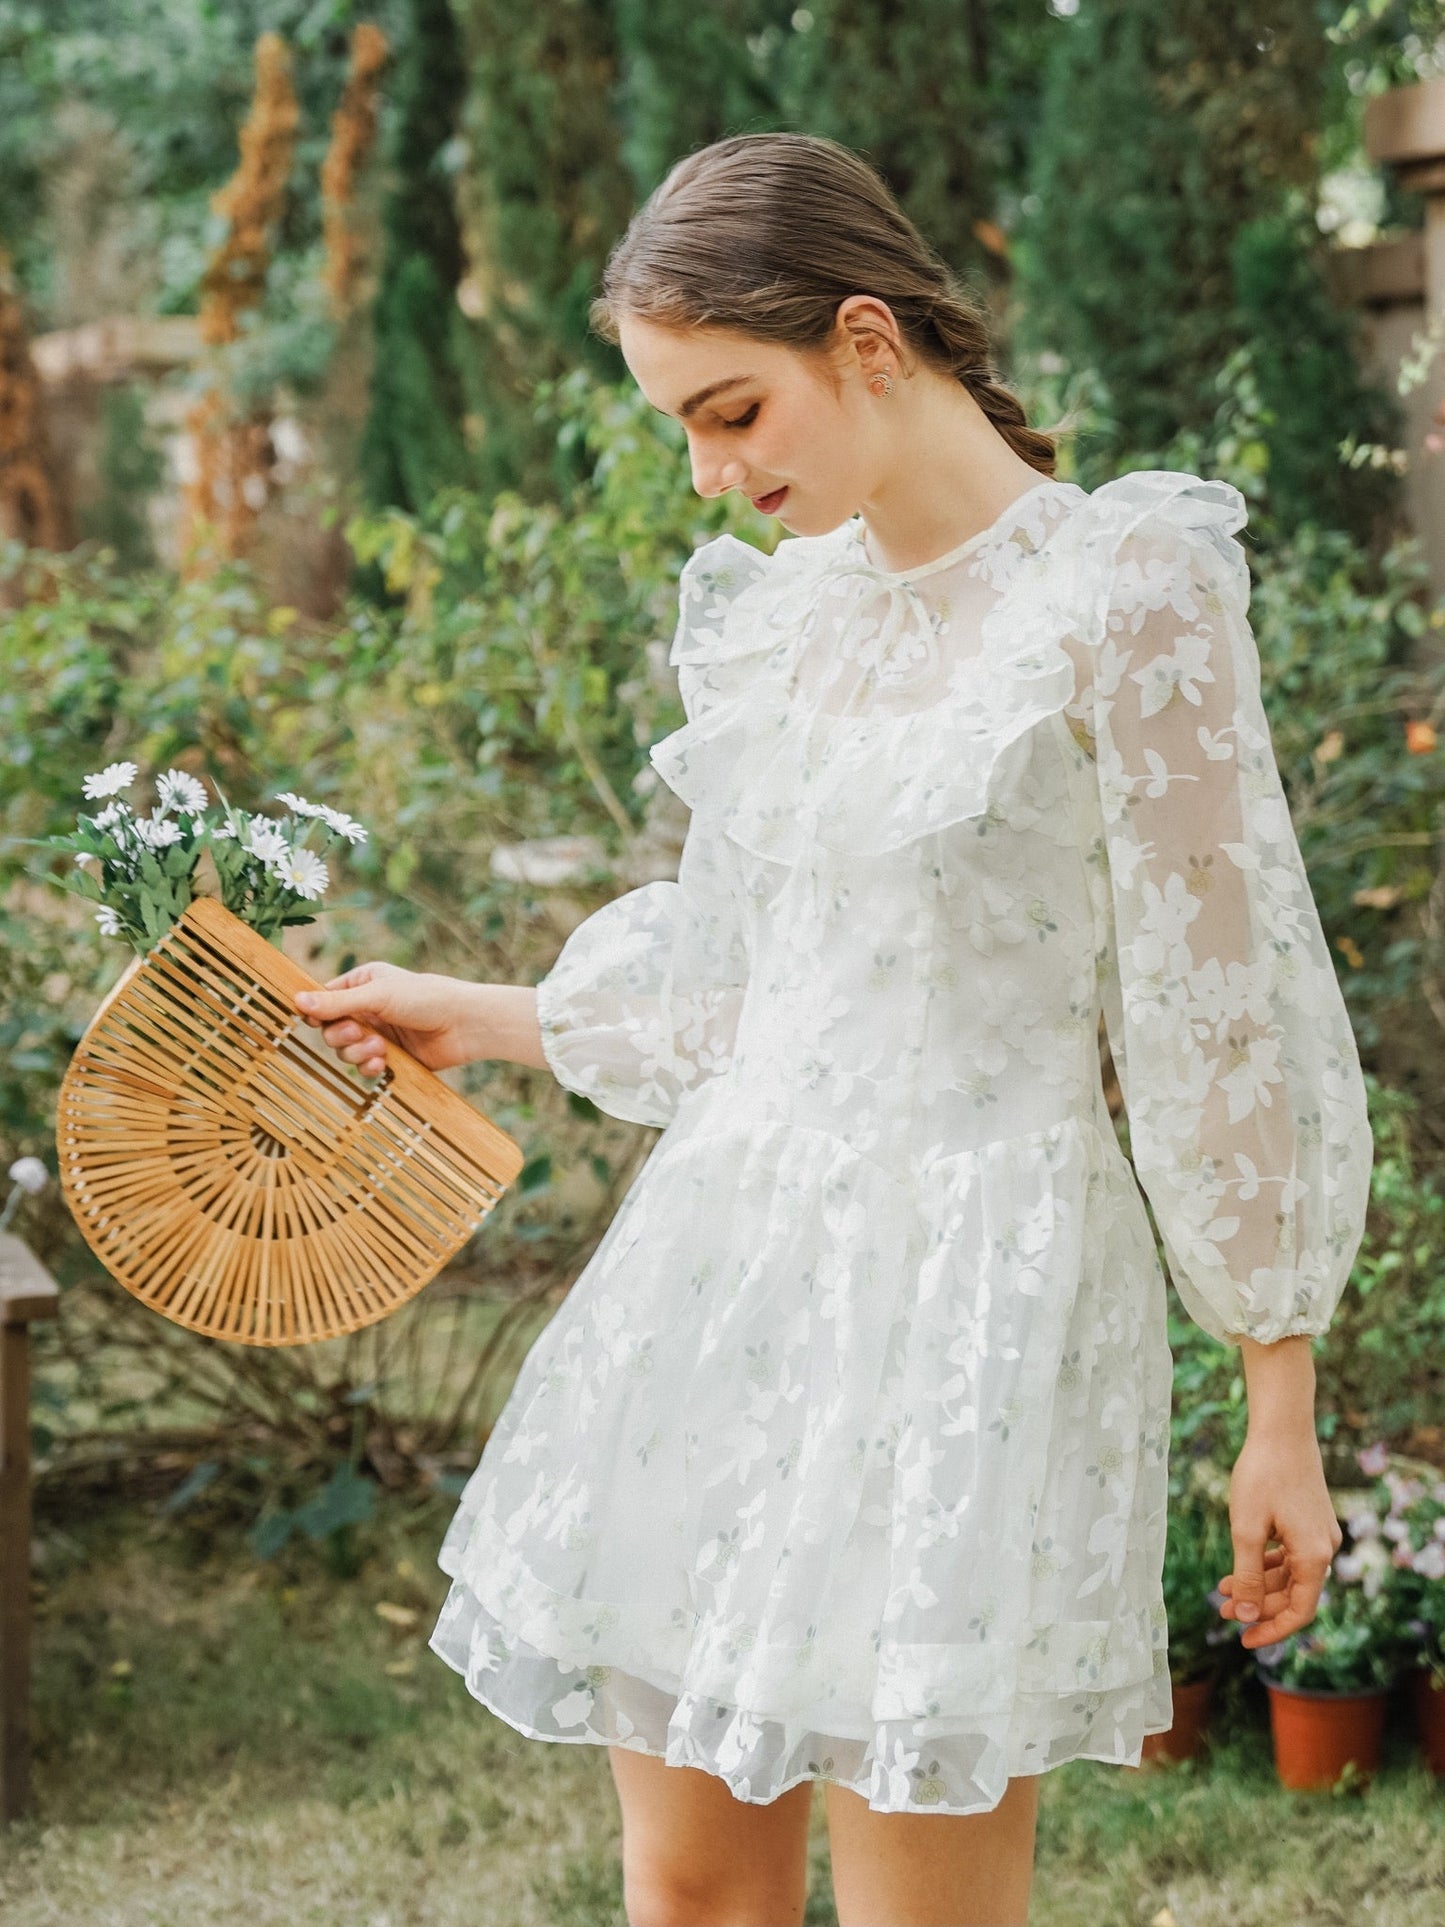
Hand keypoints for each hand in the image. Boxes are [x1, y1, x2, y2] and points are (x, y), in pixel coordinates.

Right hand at [293, 962, 476, 1076]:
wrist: (464, 1025)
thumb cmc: (426, 998)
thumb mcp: (378, 996)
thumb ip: (337, 1003)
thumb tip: (296, 1002)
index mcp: (363, 983)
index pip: (324, 999)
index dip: (317, 1013)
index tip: (316, 1022)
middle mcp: (367, 1008)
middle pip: (331, 1029)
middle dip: (342, 1035)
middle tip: (359, 1033)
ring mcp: (378, 1033)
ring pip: (345, 1050)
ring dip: (358, 1052)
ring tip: (380, 1048)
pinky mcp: (390, 1056)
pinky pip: (364, 1066)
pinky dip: (369, 1066)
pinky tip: (383, 1062)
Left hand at [1215, 1427, 1342, 1649]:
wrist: (1282, 1429)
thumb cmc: (1262, 1475)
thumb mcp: (1246, 1529)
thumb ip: (1246, 1575)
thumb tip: (1244, 1614)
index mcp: (1314, 1555)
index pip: (1299, 1611)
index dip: (1272, 1629)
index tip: (1243, 1640)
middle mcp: (1324, 1548)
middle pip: (1294, 1594)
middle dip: (1257, 1604)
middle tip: (1221, 1608)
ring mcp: (1320, 1533)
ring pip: (1290, 1574)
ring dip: (1258, 1583)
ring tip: (1222, 1588)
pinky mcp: (1311, 1520)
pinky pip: (1292, 1555)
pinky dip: (1267, 1564)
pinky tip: (1241, 1564)